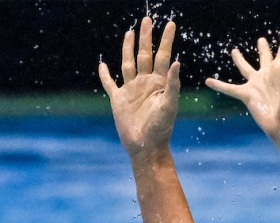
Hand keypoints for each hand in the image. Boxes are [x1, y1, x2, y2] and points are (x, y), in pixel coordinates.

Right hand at [99, 17, 180, 156]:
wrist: (146, 146)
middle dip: (146, 37)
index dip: (166, 40)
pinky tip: (102, 65)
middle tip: (147, 19)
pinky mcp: (118, 100)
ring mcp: (131, 90)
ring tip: (130, 33)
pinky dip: (105, 75)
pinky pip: (110, 84)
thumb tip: (177, 62)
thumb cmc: (161, 128)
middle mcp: (145, 83)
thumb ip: (172, 85)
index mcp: (159, 83)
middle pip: (145, 54)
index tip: (171, 24)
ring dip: (128, 48)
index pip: (163, 56)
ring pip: (129, 63)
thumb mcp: (169, 106)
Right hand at [205, 26, 279, 139]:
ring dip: (240, 60)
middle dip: (264, 48)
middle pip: (265, 57)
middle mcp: (269, 75)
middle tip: (262, 40)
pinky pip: (230, 88)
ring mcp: (257, 84)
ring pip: (246, 68)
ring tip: (234, 51)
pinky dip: (219, 85)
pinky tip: (208, 81)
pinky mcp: (247, 95)